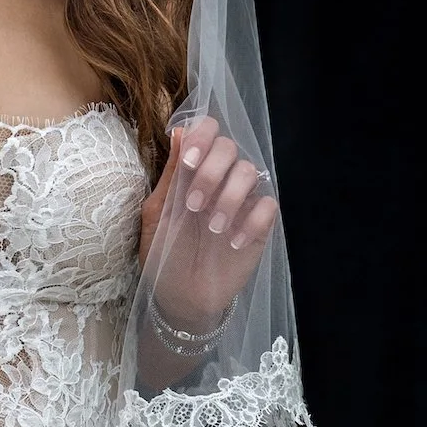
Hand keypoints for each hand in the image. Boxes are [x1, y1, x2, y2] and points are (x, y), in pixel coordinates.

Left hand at [137, 114, 279, 331]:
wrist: (179, 295)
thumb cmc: (163, 252)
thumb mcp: (158, 213)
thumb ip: (171, 174)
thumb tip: (179, 131)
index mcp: (192, 170)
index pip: (208, 131)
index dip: (202, 136)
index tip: (188, 161)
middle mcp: (220, 179)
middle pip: (230, 147)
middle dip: (210, 171)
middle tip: (193, 205)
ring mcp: (242, 201)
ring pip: (251, 172)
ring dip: (229, 197)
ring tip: (212, 227)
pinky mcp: (260, 225)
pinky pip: (269, 205)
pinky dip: (251, 220)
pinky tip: (232, 242)